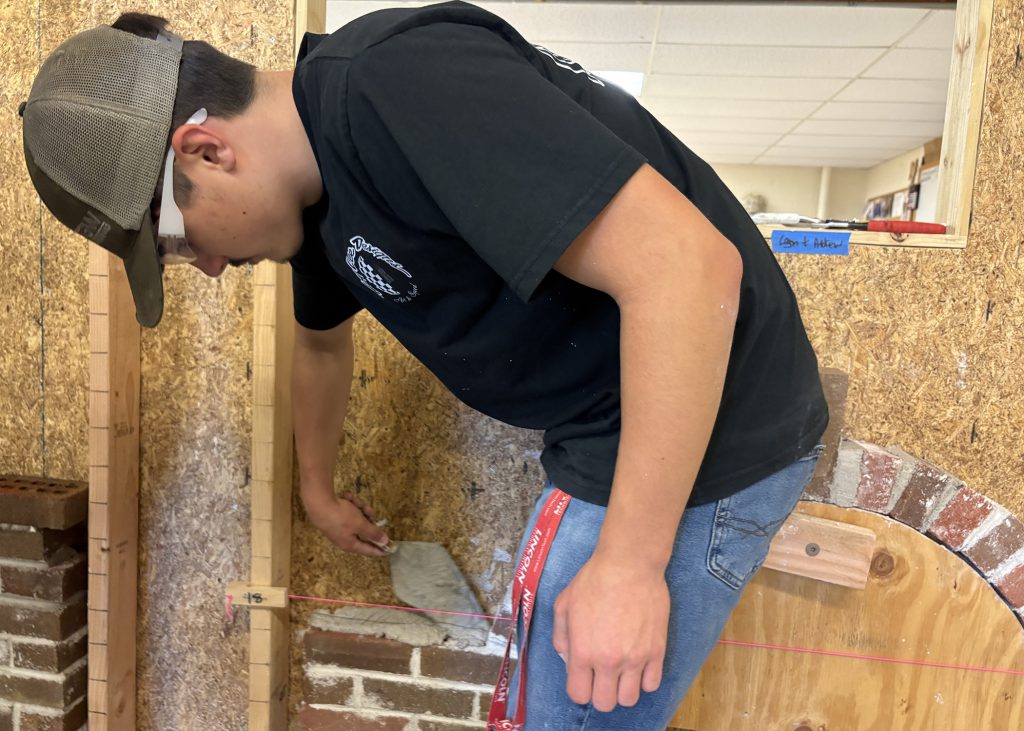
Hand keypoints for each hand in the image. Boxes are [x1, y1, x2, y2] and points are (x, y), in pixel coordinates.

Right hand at [303, 489, 392, 557]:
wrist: (318, 503)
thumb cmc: (341, 517)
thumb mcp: (360, 524)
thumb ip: (373, 533)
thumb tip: (385, 542)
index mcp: (350, 544)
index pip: (369, 550)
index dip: (380, 549)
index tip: (391, 549)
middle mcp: (345, 537)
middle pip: (364, 529)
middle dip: (367, 517)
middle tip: (368, 511)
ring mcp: (339, 526)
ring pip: (357, 516)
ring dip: (358, 507)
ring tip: (354, 501)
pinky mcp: (335, 515)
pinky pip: (348, 510)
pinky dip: (349, 503)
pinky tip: (346, 497)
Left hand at [552, 553, 669, 711]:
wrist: (629, 565)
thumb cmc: (593, 580)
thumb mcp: (564, 604)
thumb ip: (561, 636)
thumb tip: (567, 656)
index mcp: (583, 652)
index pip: (579, 695)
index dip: (579, 689)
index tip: (583, 678)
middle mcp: (608, 661)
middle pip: (605, 703)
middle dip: (600, 693)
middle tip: (602, 675)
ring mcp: (635, 658)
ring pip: (629, 699)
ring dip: (623, 689)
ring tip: (621, 671)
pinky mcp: (657, 651)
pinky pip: (652, 684)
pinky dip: (644, 680)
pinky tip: (639, 664)